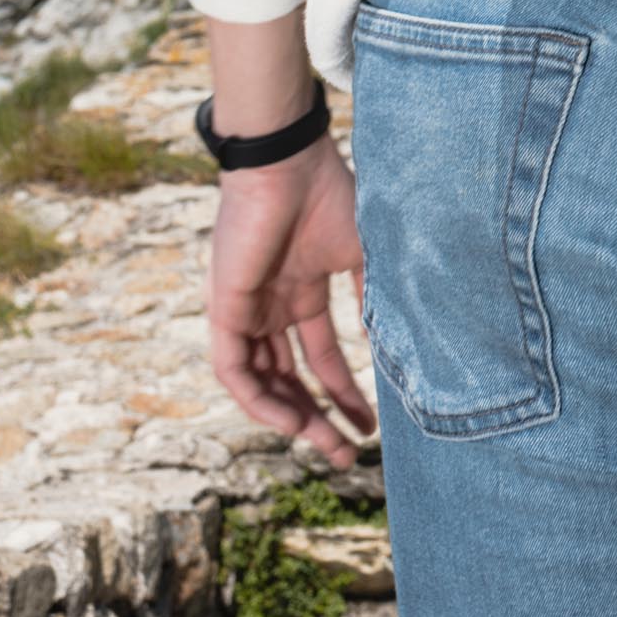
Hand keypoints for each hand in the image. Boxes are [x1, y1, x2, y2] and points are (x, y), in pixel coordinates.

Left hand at [207, 133, 376, 468]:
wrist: (288, 163)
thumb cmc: (330, 195)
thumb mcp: (363, 254)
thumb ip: (373, 300)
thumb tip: (392, 349)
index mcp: (303, 291)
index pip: (321, 357)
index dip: (345, 394)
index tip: (371, 425)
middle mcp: (272, 306)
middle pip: (291, 379)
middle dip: (320, 418)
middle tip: (349, 453)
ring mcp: (247, 309)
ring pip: (263, 382)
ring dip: (295, 418)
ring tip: (328, 445)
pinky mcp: (225, 309)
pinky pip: (235, 369)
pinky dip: (259, 400)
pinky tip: (292, 422)